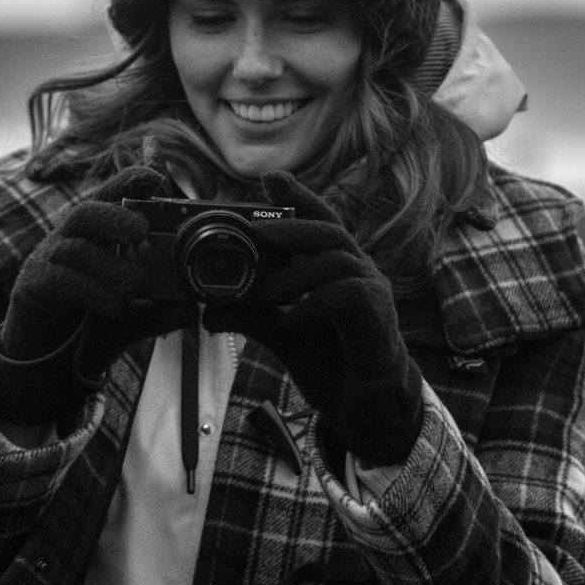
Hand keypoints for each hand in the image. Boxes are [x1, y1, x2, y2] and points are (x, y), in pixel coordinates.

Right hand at [0, 165, 194, 421]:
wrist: (44, 358)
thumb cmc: (87, 326)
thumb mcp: (131, 318)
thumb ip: (158, 312)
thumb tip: (191, 309)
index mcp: (93, 238)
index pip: (109, 198)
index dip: (129, 181)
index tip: (157, 177)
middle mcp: (67, 241)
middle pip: (85, 211)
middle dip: (115, 216)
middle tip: (142, 230)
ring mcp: (46, 261)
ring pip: (75, 248)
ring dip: (110, 266)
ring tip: (135, 286)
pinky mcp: (32, 286)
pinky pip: (59, 280)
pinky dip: (90, 291)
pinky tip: (113, 306)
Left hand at [202, 172, 423, 468]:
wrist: (364, 405)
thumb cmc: (330, 361)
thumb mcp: (282, 335)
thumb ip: (252, 317)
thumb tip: (207, 312)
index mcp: (337, 266)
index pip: (319, 221)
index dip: (299, 198)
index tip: (272, 180)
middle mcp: (358, 270)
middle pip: (329, 231)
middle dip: (292, 226)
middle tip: (256, 231)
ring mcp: (373, 290)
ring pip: (335, 261)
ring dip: (293, 275)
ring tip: (261, 294)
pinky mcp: (377, 316)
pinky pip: (347, 296)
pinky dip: (314, 305)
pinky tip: (290, 323)